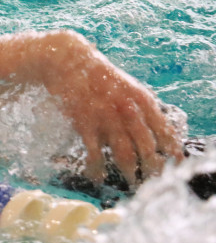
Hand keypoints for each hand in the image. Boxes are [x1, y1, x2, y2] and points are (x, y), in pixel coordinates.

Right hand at [40, 31, 182, 186]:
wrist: (66, 61)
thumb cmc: (98, 74)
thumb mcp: (127, 85)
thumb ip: (141, 107)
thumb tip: (155, 131)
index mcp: (142, 99)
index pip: (164, 131)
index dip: (172, 150)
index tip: (174, 162)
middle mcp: (127, 110)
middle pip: (147, 147)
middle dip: (152, 167)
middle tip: (153, 179)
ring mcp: (106, 118)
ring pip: (125, 154)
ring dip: (129, 172)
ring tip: (132, 181)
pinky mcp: (85, 124)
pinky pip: (95, 154)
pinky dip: (97, 168)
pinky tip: (97, 175)